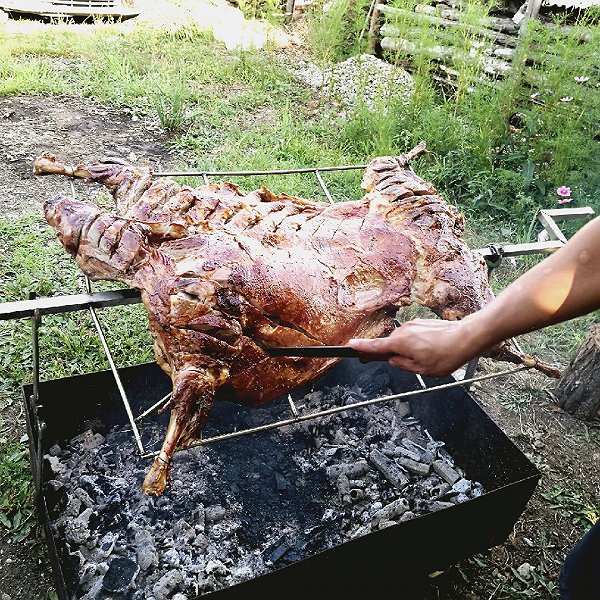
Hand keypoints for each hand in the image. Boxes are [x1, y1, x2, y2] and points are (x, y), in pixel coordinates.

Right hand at [349, 319, 476, 376]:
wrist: (465, 338)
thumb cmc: (446, 355)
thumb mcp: (421, 370)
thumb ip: (402, 365)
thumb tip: (393, 361)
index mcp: (400, 343)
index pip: (376, 347)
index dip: (362, 347)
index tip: (350, 346)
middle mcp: (404, 331)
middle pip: (391, 345)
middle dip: (397, 355)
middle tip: (414, 364)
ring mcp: (413, 325)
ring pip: (404, 341)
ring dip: (410, 349)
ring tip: (430, 357)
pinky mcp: (421, 322)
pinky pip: (413, 336)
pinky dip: (418, 343)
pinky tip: (433, 349)